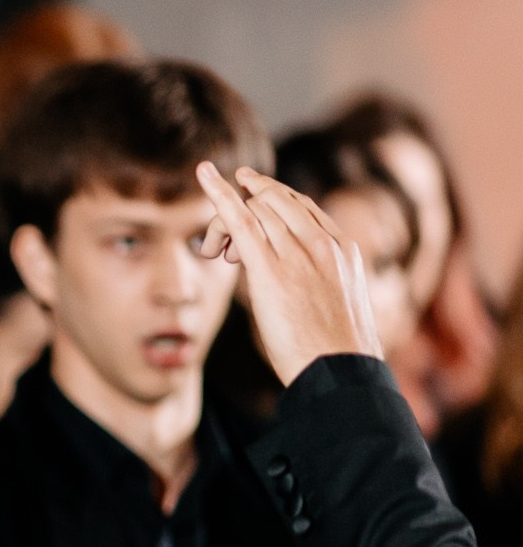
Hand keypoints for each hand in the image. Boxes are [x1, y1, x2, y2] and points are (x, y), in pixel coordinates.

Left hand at [195, 161, 386, 383]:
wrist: (341, 371)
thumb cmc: (337, 354)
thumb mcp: (338, 309)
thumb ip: (321, 287)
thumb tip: (301, 296)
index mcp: (343, 248)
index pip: (303, 206)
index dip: (271, 203)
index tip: (248, 208)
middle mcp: (322, 242)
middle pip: (276, 202)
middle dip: (245, 208)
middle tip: (221, 244)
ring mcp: (299, 253)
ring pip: (256, 209)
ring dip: (224, 220)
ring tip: (212, 250)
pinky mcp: (271, 269)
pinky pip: (240, 220)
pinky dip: (219, 195)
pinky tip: (204, 176)